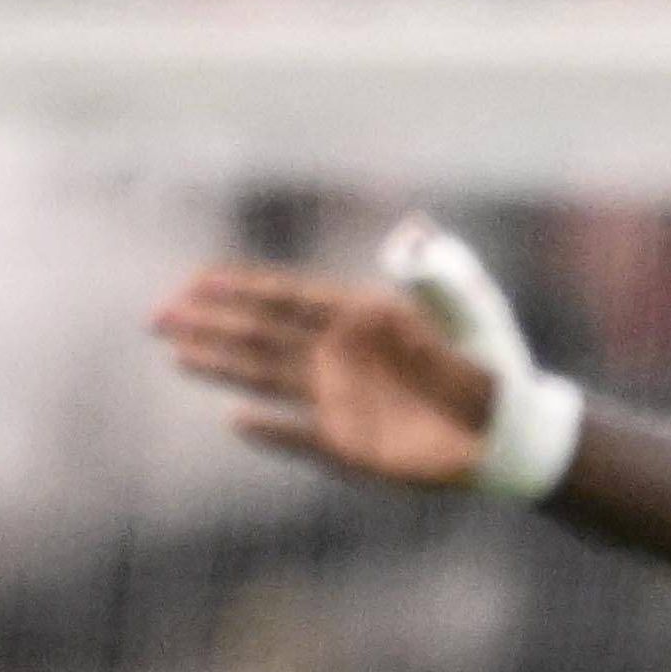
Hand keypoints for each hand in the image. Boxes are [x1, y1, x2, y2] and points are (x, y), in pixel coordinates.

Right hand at [153, 257, 505, 488]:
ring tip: (178, 351)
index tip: (197, 279)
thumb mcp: (467, 310)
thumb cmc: (491, 363)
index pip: (288, 296)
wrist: (511, 430)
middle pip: (262, 334)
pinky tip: (235, 419)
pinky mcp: (350, 444)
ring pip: (266, 377)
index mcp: (361, 315)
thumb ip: (433, 273)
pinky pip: (298, 434)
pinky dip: (269, 429)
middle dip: (210, 322)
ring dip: (222, 364)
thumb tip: (412, 227)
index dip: (242, 287)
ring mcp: (340, 399)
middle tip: (159, 315)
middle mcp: (340, 355)